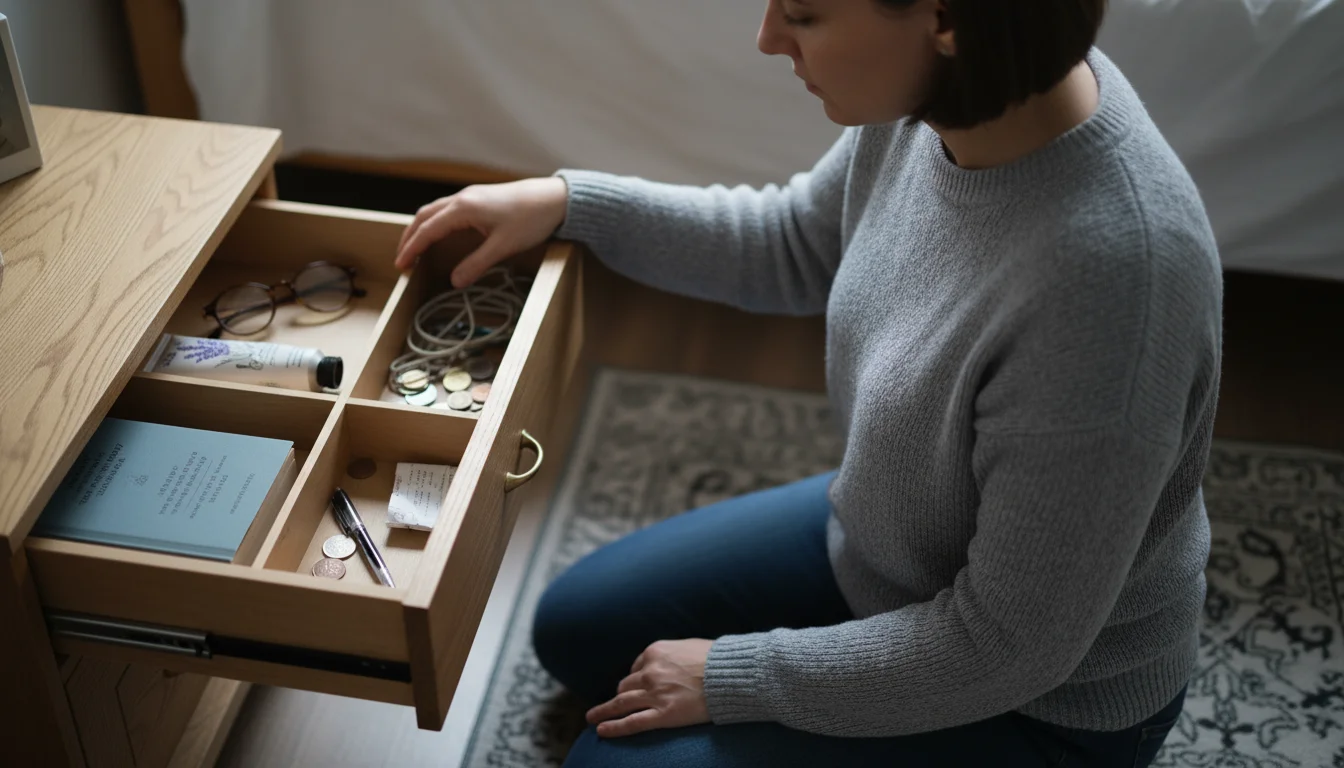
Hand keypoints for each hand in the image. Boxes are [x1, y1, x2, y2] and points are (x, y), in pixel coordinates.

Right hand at [394, 177, 568, 286]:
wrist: (555, 197)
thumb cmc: (531, 219)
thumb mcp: (503, 247)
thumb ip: (476, 264)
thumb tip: (455, 281)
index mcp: (463, 208)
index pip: (428, 229)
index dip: (412, 248)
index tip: (401, 265)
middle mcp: (462, 198)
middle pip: (425, 216)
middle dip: (410, 237)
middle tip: (402, 259)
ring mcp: (471, 196)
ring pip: (435, 210)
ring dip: (422, 228)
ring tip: (415, 248)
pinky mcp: (480, 198)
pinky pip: (448, 209)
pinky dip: (436, 223)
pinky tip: (440, 234)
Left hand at [586, 639, 712, 737]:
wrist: (732, 675)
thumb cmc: (717, 660)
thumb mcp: (689, 647)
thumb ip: (672, 655)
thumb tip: (670, 662)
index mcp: (656, 652)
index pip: (636, 667)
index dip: (634, 678)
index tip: (634, 686)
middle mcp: (650, 672)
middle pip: (626, 685)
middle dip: (621, 694)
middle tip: (614, 703)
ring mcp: (655, 694)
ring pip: (621, 703)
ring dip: (604, 710)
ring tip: (592, 717)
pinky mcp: (664, 714)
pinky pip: (632, 722)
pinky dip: (614, 727)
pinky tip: (601, 730)